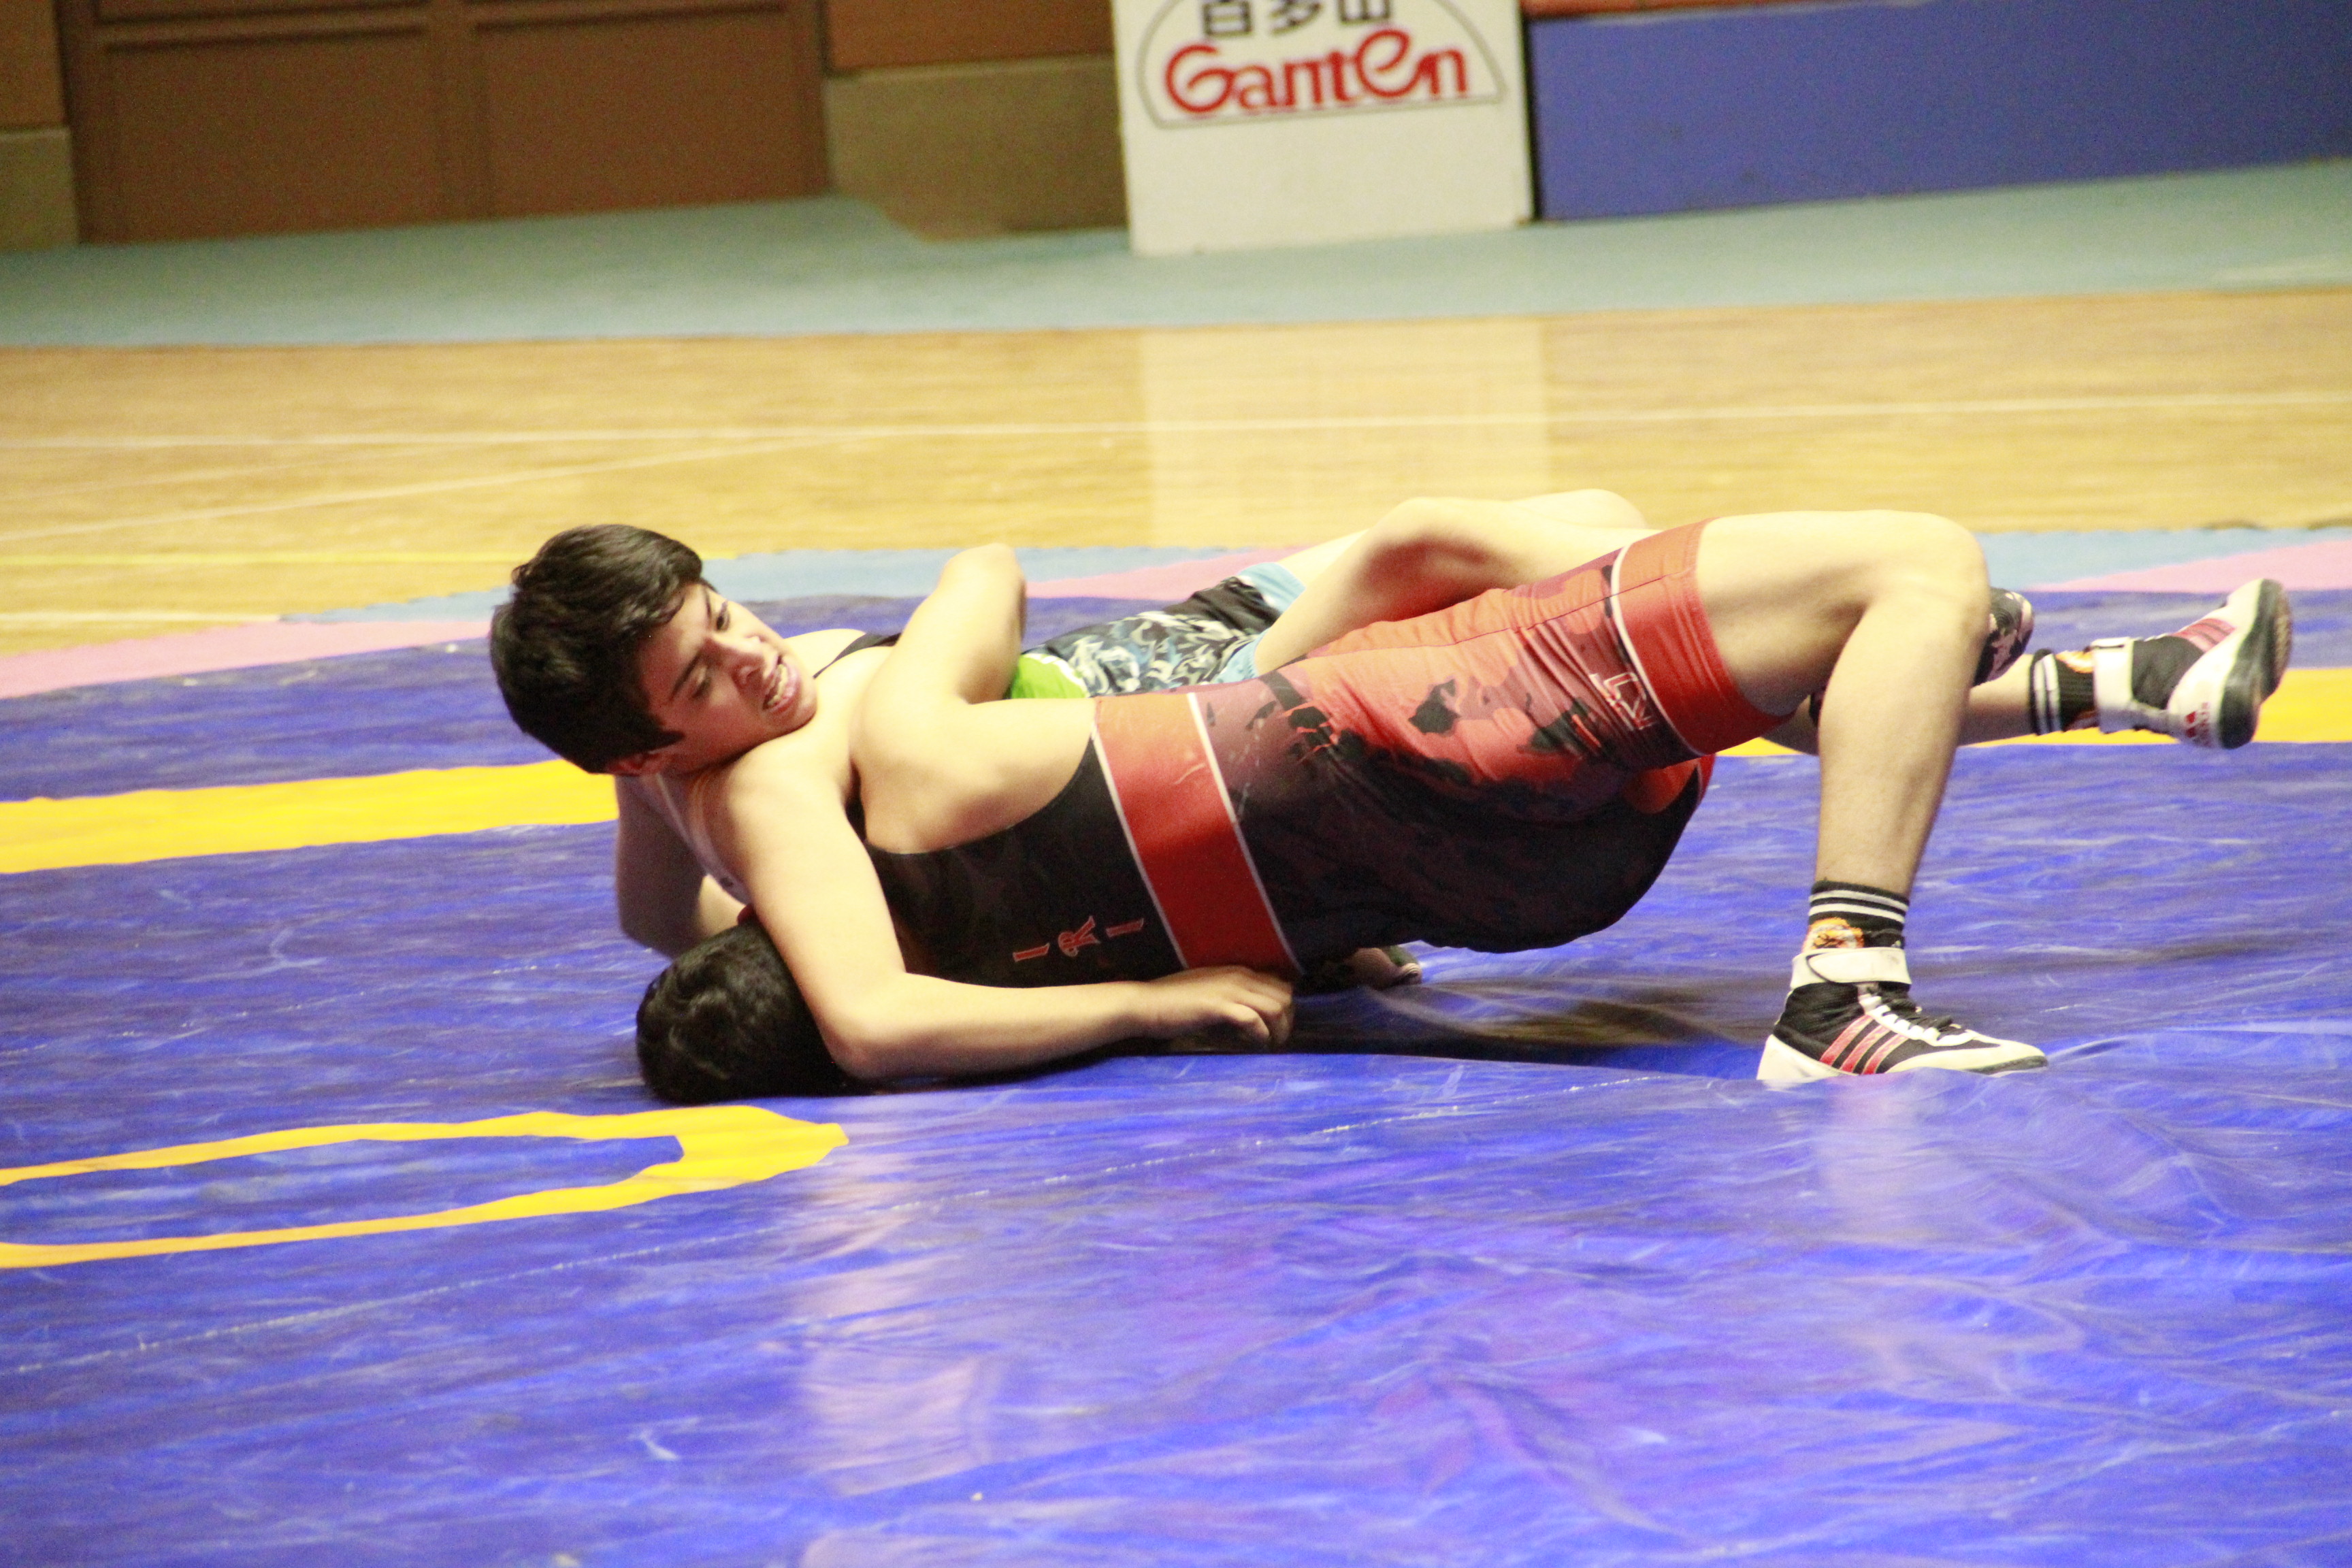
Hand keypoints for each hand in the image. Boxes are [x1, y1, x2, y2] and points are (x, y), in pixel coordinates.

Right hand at [1137, 966, 1293, 1048]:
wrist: (1146, 1003)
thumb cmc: (1174, 1002)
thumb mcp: (1210, 992)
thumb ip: (1232, 997)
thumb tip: (1251, 1014)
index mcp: (1238, 972)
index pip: (1279, 985)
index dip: (1285, 1007)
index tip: (1279, 1027)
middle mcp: (1238, 976)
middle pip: (1284, 995)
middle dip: (1287, 1020)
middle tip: (1278, 1039)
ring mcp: (1229, 990)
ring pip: (1275, 1006)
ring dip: (1279, 1029)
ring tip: (1271, 1044)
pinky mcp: (1218, 1006)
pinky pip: (1253, 1019)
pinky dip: (1261, 1034)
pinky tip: (1256, 1044)